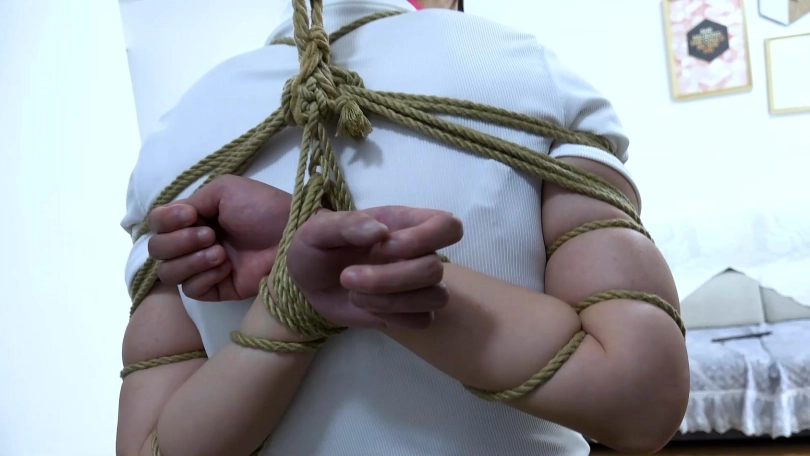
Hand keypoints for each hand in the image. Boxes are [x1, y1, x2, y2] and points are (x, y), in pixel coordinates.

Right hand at [147, 175, 291, 301]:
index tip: (191, 216)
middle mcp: (194, 242)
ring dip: (190, 260)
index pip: (157, 223)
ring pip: (168, 273)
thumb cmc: (263, 208)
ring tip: (220, 253)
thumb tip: (176, 218)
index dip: (166, 221)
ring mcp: (205, 267)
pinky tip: (225, 268)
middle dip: (179, 241)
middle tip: (211, 235)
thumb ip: (193, 200)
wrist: (292, 235)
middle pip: (157, 249)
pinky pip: (191, 290)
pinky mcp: (218, 289)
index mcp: (194, 218)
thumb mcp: (226, 190)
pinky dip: (204, 277)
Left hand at [286, 207, 463, 329]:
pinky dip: (392, 317)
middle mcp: (418, 253)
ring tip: (353, 293)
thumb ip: (347, 224)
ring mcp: (417, 284)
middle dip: (390, 278)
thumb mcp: (318, 229)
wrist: (306, 282)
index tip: (386, 245)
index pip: (448, 226)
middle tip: (348, 276)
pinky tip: (367, 307)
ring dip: (390, 300)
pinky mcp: (409, 311)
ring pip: (435, 297)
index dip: (425, 238)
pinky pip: (422, 319)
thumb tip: (380, 232)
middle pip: (435, 268)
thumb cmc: (316, 247)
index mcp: (404, 224)